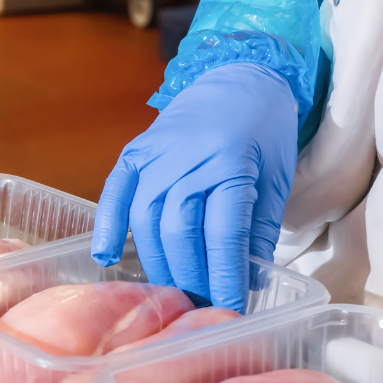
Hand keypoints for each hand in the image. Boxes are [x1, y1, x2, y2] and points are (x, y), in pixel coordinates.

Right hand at [91, 63, 297, 312]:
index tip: (232, 307)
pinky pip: (115, 192)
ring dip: (157, 262)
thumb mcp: (275, 178)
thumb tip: (248, 282)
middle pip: (179, 231)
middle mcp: (188, 157)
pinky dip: (107, 225)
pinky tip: (106, 256)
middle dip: (190, 277)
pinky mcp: (135, 152)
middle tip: (200, 307)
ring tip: (171, 291)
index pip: (224, 233)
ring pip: (145, 219)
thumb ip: (259, 230)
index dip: (225, 275)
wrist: (239, 75)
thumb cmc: (264, 130)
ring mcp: (156, 153)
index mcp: (231, 162)